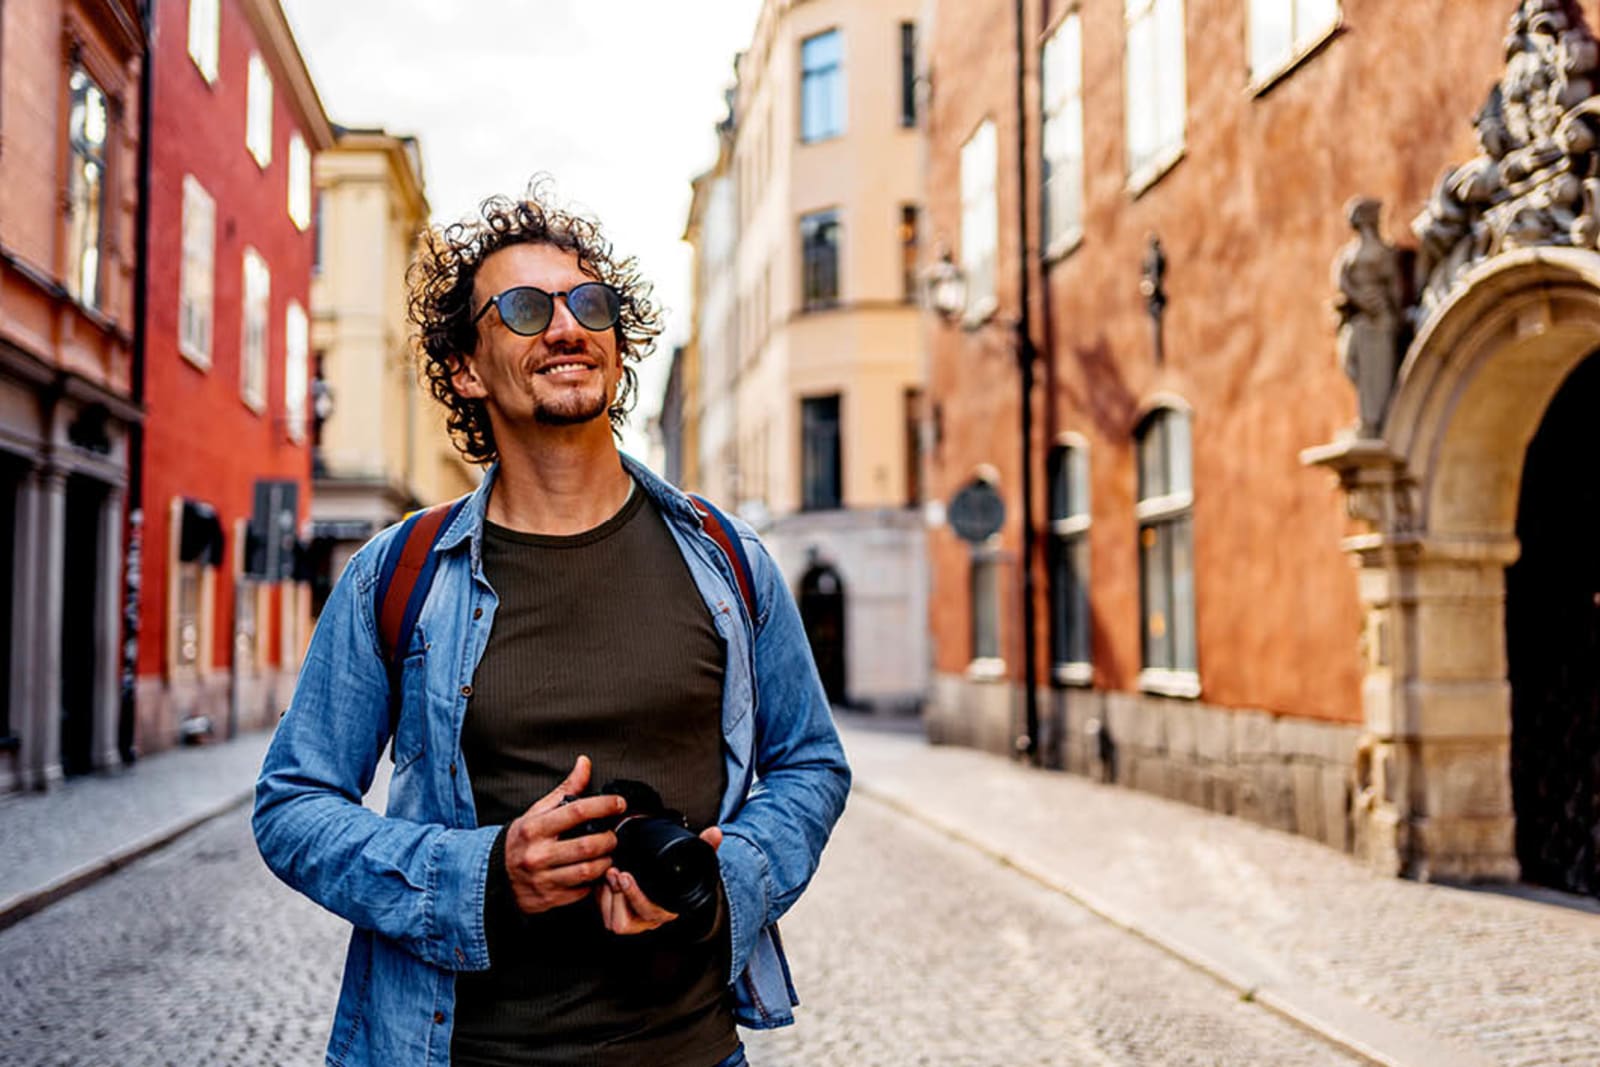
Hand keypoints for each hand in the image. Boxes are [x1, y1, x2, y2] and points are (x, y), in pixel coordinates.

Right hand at [503, 755, 624, 914]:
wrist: (496, 874)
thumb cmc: (523, 838)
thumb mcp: (538, 811)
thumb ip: (566, 789)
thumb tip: (584, 763)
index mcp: (535, 828)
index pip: (577, 811)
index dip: (604, 805)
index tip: (619, 803)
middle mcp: (538, 853)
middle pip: (587, 845)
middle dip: (609, 839)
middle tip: (613, 835)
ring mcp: (543, 878)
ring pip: (588, 871)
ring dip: (606, 861)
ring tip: (607, 853)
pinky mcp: (548, 898)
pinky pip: (581, 891)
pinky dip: (594, 881)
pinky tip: (595, 872)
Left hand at [598, 825, 722, 934]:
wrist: (674, 886)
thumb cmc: (682, 875)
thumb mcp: (696, 861)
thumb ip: (706, 846)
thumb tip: (715, 833)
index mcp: (668, 908)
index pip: (648, 912)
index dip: (635, 896)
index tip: (626, 875)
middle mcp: (650, 921)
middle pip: (624, 922)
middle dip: (616, 895)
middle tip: (613, 871)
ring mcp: (634, 922)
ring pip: (612, 921)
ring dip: (606, 897)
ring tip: (609, 873)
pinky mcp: (619, 917)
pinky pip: (604, 915)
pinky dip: (600, 898)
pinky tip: (604, 880)